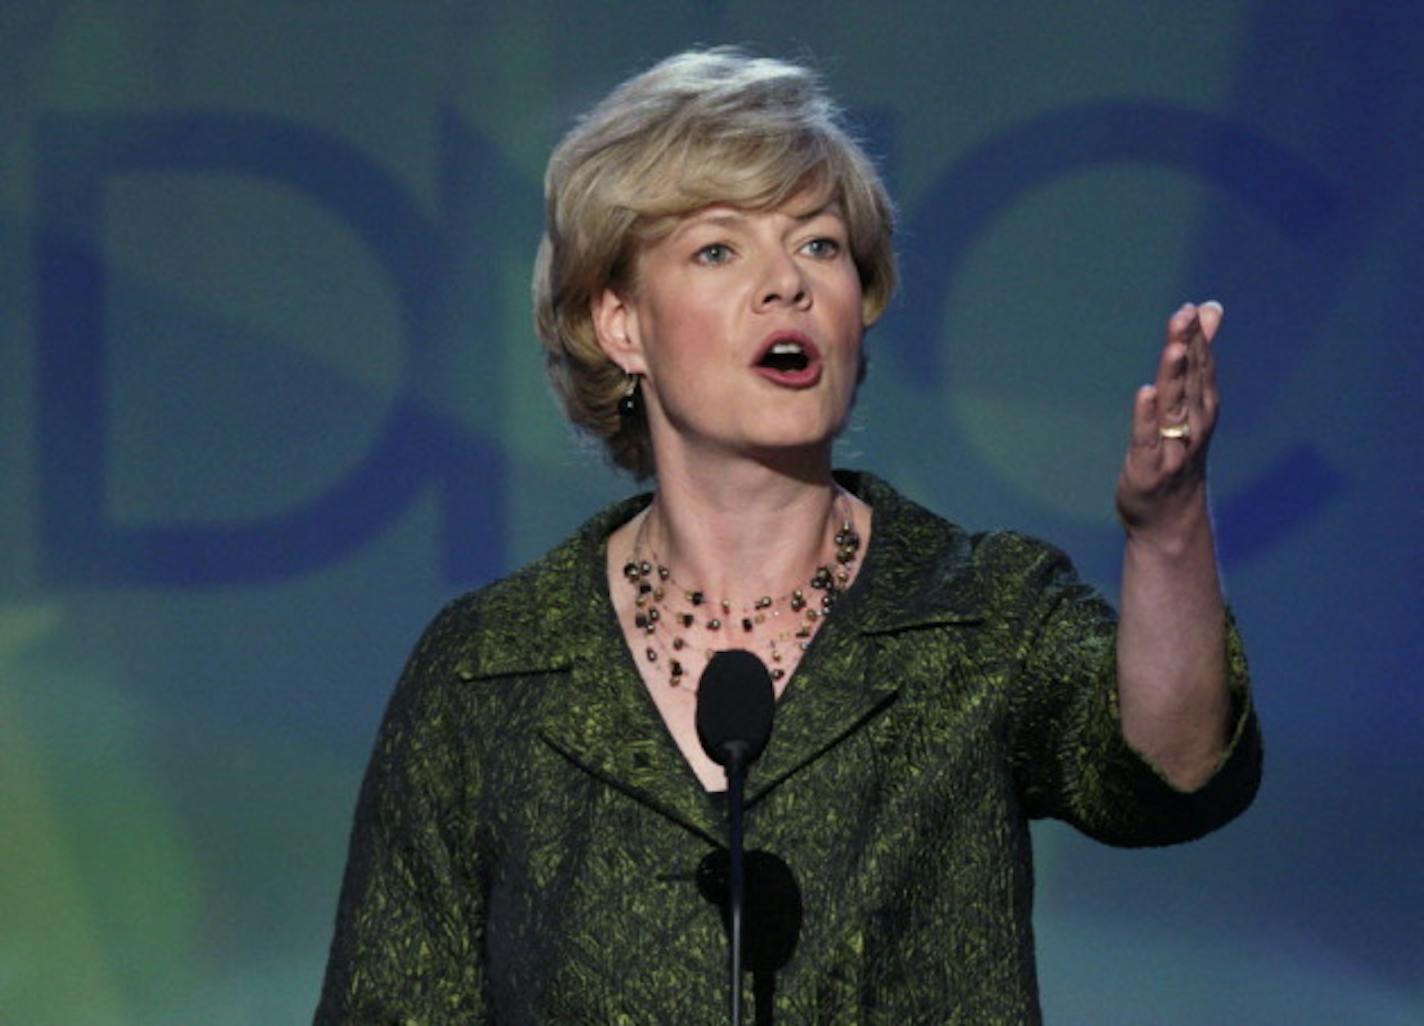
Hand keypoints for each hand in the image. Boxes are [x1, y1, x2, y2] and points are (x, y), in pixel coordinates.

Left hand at [1115, 301, 1222, 535]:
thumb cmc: (1179, 453)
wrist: (1172, 519)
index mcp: (1203, 408)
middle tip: (1185, 315)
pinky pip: (1148, 438)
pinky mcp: (1149, 467)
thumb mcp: (1191, 403)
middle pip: (1191, 381)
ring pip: (1174, 406)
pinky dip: (1147, 417)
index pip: (1202, 367)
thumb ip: (1198, 355)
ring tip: (1173, 347)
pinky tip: (1145, 394)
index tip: (1194, 308)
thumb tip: (1210, 308)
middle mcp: (1194, 425)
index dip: (1198, 337)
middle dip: (1189, 347)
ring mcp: (1173, 447)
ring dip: (1174, 376)